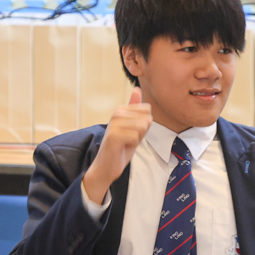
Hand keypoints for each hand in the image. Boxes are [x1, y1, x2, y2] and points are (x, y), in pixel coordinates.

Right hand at [82, 86, 150, 204]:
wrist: (107, 166)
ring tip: (126, 143)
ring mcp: (114, 124)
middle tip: (129, 140)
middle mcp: (116, 113)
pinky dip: (132, 145)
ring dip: (137, 139)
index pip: (147, 111)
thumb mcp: (131, 126)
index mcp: (121, 110)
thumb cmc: (121, 147)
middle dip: (142, 133)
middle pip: (146, 118)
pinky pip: (136, 137)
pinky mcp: (113, 135)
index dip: (144, 125)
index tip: (132, 133)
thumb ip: (135, 109)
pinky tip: (122, 147)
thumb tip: (137, 89)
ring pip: (142, 127)